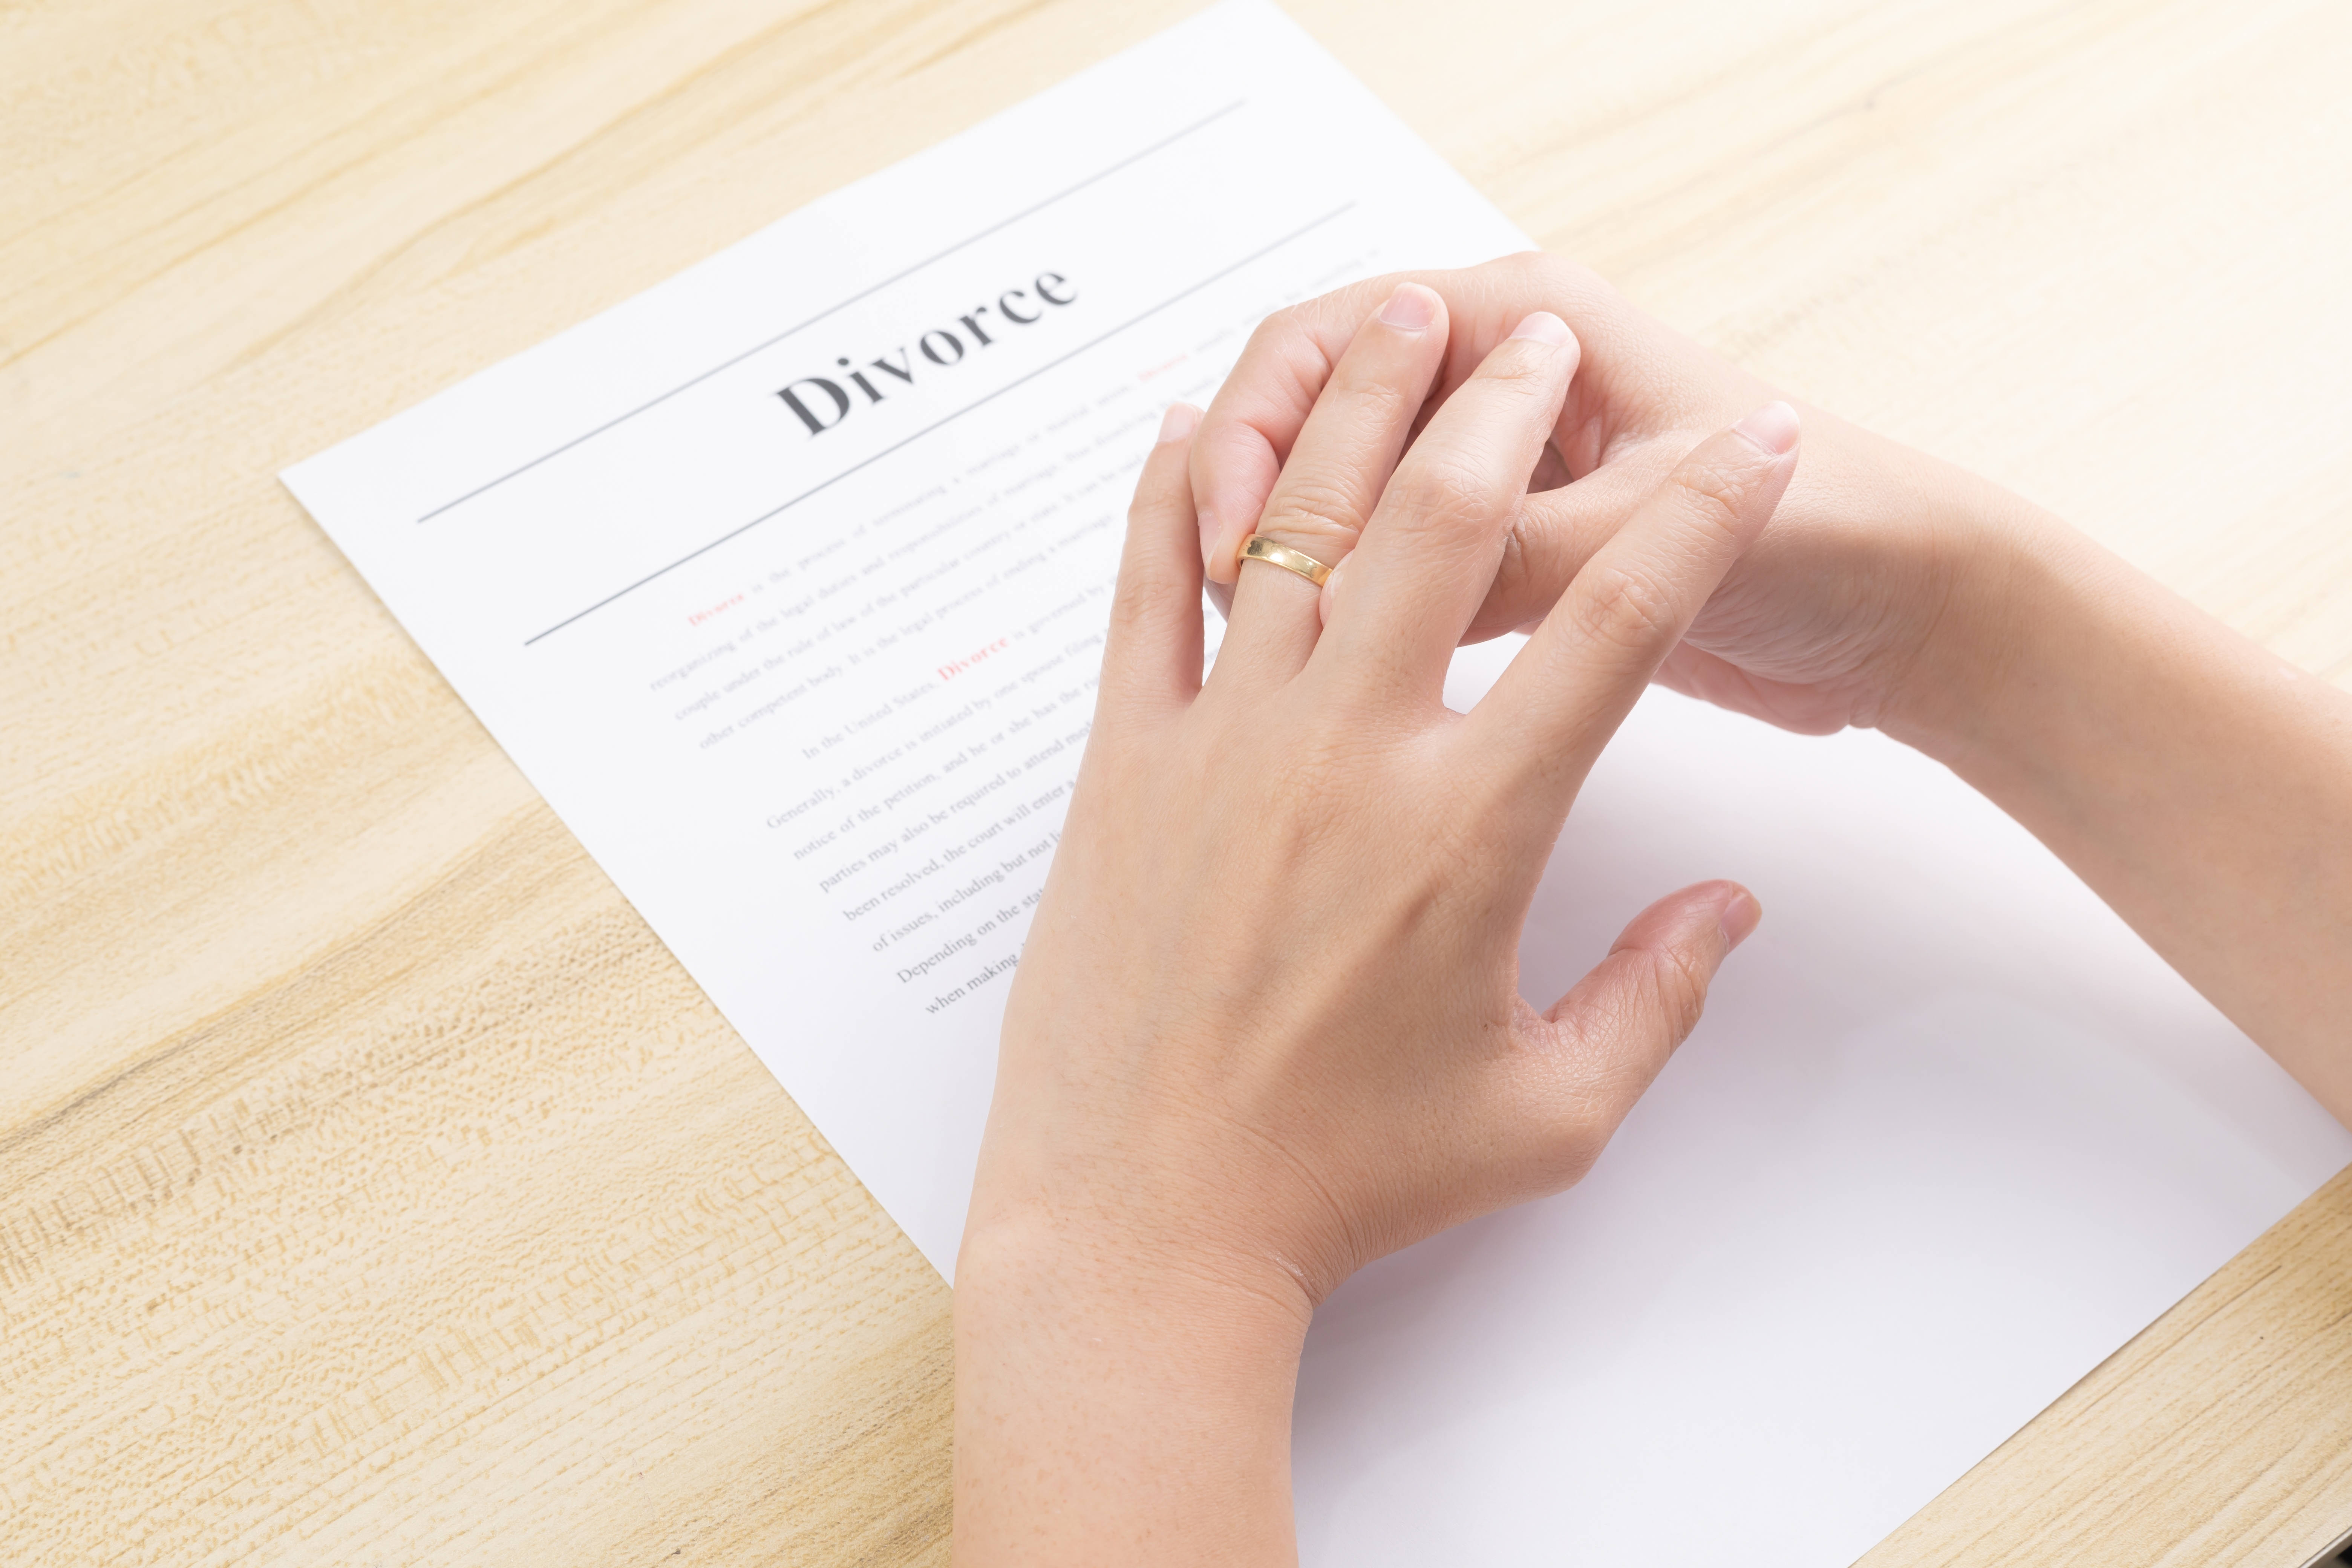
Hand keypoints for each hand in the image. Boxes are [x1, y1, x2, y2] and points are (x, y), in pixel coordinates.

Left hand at [953, 282, 1797, 1565]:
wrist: (1149, 1228)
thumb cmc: (1344, 1185)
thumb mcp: (1546, 1116)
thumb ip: (1657, 996)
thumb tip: (1733, 904)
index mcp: (1467, 834)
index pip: (1614, 630)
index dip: (1702, 522)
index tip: (1756, 449)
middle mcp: (1345, 760)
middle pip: (1445, 522)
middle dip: (1511, 409)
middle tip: (1550, 341)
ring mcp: (1219, 748)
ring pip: (1294, 524)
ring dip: (1357, 406)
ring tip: (1403, 320)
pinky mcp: (1120, 768)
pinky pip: (1141, 593)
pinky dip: (1164, 496)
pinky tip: (1186, 422)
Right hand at [1190, 252, 2031, 739]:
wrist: (1910, 609)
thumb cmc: (1828, 528)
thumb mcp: (1644, 536)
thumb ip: (1506, 558)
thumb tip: (1375, 609)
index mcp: (1527, 322)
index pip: (1332, 337)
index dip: (1264, 427)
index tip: (1240, 531)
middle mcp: (1501, 379)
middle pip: (1312, 409)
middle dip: (1251, 490)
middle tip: (1223, 595)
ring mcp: (1500, 468)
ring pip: (1339, 495)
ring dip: (1284, 558)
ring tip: (1247, 649)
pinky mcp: (1510, 551)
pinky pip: (1386, 568)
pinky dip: (1338, 605)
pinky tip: (1303, 666)